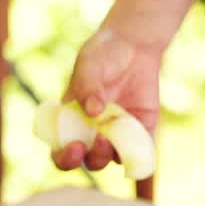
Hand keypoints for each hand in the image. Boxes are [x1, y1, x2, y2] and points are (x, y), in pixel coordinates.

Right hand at [53, 26, 161, 171]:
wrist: (134, 44)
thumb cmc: (102, 54)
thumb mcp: (89, 66)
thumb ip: (87, 87)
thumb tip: (93, 112)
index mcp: (72, 121)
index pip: (61, 150)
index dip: (64, 158)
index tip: (74, 148)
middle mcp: (93, 132)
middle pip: (89, 161)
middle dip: (92, 158)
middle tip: (100, 141)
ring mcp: (118, 133)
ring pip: (114, 158)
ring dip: (114, 154)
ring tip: (116, 133)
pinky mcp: (142, 129)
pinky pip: (142, 150)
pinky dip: (142, 154)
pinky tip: (141, 145)